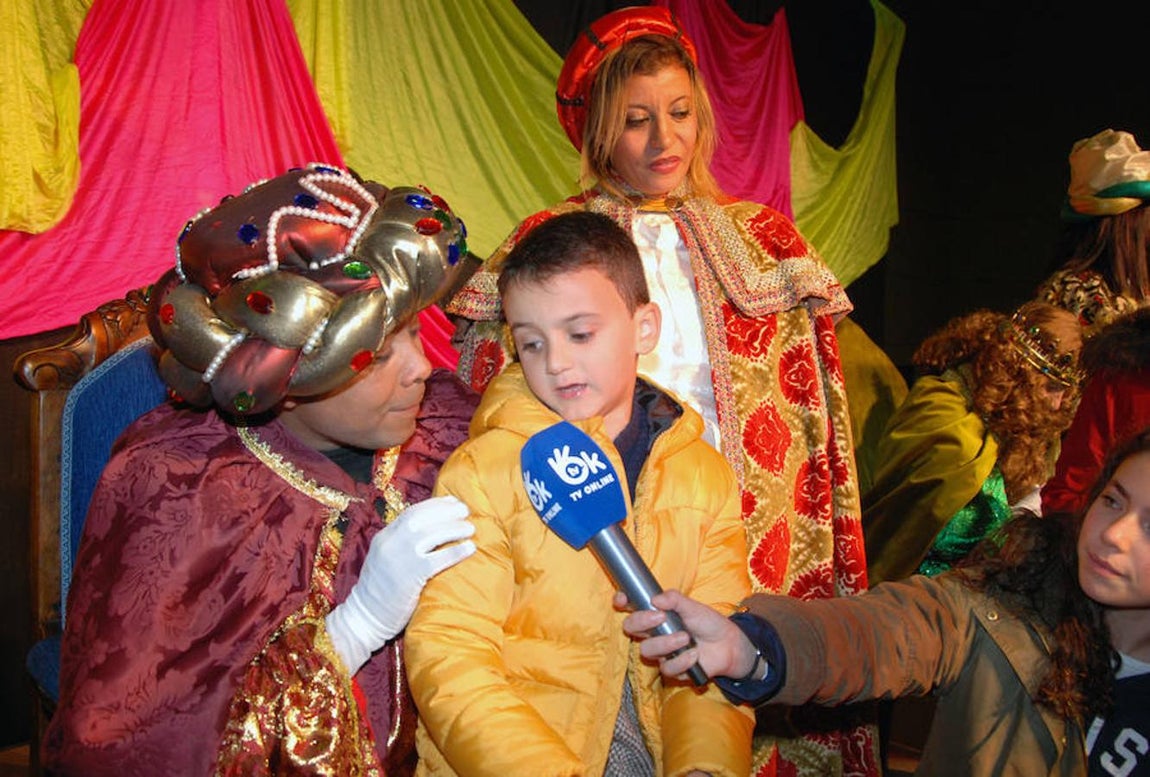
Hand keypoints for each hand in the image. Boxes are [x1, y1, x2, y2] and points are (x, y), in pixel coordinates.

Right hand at [326, 495, 475, 674]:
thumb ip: (402, 543)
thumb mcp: (385, 558)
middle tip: (466, 511)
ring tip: (470, 528)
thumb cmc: (380, 591)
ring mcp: (399, 559)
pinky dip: (456, 551)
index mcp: (384, 537)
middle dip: (447, 511)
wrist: (365, 618)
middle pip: (423, 518)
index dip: (435, 505)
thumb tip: (431, 530)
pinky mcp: (410, 577)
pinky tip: (470, 548)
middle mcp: (390, 543)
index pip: (412, 512)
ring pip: (431, 534)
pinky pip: (438, 559)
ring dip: (455, 528)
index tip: (453, 502)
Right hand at [617, 589, 757, 680]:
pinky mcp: (672, 669)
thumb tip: (655, 599)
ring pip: (646, 650)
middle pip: (630, 628)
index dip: (621, 602)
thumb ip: (675, 600)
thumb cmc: (707, 622)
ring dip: (665, 643)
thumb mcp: (693, 606)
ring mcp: (661, 652)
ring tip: (686, 637)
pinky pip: (667, 668)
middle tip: (660, 617)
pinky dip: (681, 661)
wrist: (728, 644)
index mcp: (655, 615)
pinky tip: (694, 655)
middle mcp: (653, 633)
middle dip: (641, 622)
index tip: (623, 599)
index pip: (631, 608)